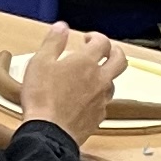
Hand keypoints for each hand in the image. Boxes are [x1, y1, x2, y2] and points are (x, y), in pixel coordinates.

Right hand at [17, 23, 126, 149]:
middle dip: (114, 52)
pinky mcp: (99, 116)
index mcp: (86, 62)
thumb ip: (53, 42)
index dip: (96, 37)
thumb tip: (61, 27)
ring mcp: (101, 99)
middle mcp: (99, 79)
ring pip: (113, 83)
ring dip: (105, 76)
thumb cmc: (42, 97)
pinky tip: (85, 99)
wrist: (49, 133)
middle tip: (104, 52)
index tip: (87, 38)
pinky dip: (97, 96)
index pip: (102, 42)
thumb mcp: (40, 62)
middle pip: (120, 60)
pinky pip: (104, 102)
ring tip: (91, 77)